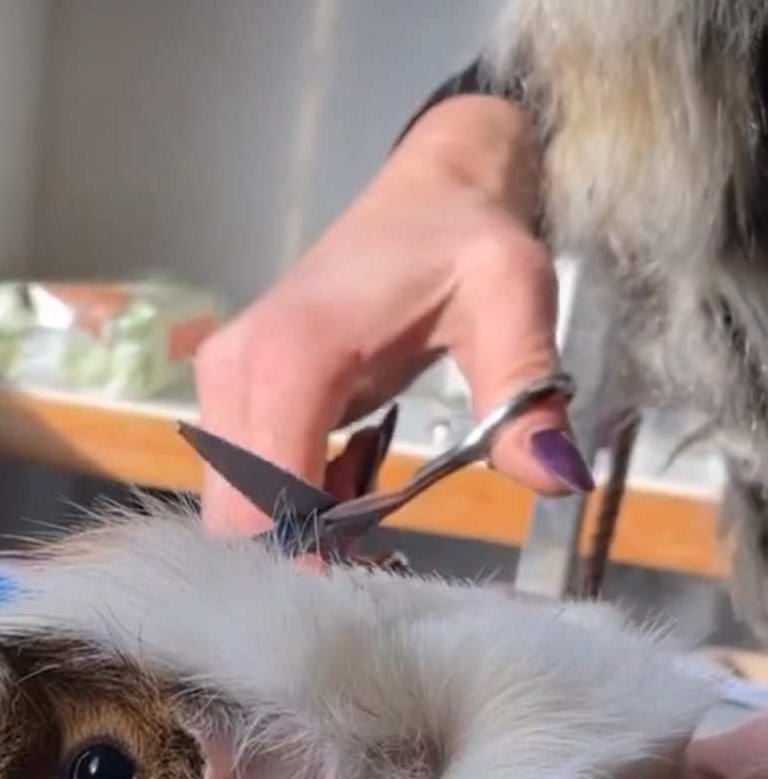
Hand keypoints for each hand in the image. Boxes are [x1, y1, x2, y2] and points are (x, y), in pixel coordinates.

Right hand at [195, 95, 593, 537]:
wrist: (426, 192)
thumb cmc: (464, 241)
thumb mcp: (512, 301)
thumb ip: (525, 388)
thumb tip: (555, 477)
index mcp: (292, 356)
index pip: (268, 496)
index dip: (310, 557)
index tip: (370, 585)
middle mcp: (235, 374)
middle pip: (239, 517)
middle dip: (303, 555)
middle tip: (380, 562)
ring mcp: (223, 386)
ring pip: (236, 508)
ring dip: (301, 532)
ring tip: (375, 514)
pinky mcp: (229, 396)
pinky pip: (244, 484)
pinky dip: (295, 505)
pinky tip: (353, 481)